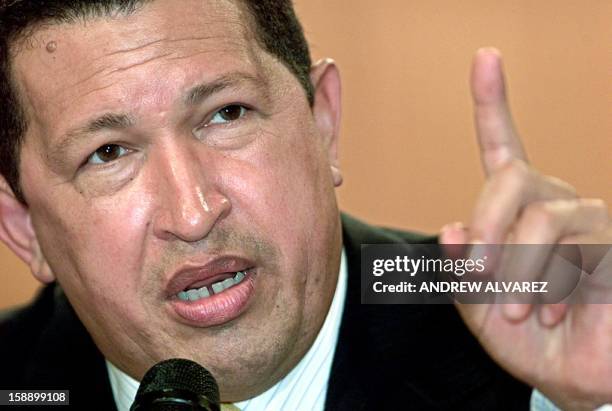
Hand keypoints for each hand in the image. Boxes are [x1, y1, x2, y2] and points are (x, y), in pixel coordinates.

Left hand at [440, 48, 611, 409]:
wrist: (572, 377)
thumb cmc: (525, 337)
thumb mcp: (476, 304)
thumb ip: (460, 266)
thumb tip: (455, 226)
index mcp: (515, 211)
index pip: (502, 148)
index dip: (493, 103)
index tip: (486, 57)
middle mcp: (553, 204)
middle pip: (512, 177)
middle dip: (487, 227)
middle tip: (478, 274)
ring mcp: (589, 220)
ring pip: (541, 215)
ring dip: (517, 267)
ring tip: (513, 306)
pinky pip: (575, 241)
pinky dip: (549, 282)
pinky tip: (551, 310)